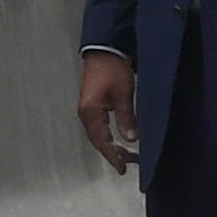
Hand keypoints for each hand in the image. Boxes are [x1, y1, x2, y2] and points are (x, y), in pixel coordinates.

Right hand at [77, 50, 139, 173]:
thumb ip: (126, 117)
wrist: (104, 48)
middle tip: (130, 163)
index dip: (113, 156)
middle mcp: (86, 113)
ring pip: (99, 135)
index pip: (102, 141)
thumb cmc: (112, 67)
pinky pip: (99, 127)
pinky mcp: (92, 105)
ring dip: (112, 146)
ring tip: (128, 155)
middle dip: (114, 153)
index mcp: (91, 112)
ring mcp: (88, 109)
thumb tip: (130, 139)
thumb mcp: (124, 93)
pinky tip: (118, 139)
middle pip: (98, 141)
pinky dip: (108, 136)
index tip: (123, 168)